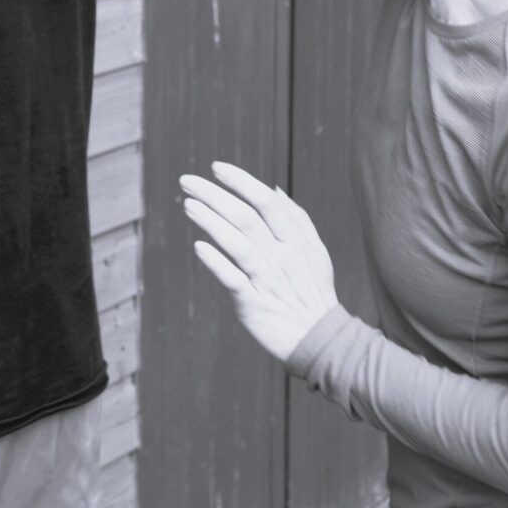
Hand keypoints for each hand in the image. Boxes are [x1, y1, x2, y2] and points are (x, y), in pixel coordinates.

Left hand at [181, 161, 339, 363]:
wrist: (320, 340)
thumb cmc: (313, 291)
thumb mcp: (315, 252)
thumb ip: (297, 218)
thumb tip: (273, 188)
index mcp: (295, 241)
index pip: (266, 201)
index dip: (240, 181)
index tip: (216, 167)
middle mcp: (281, 256)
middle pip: (245, 217)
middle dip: (214, 195)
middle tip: (187, 181)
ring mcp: (267, 279)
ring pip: (237, 243)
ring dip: (210, 221)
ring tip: (187, 205)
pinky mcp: (254, 304)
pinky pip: (232, 279)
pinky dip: (216, 262)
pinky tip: (199, 247)